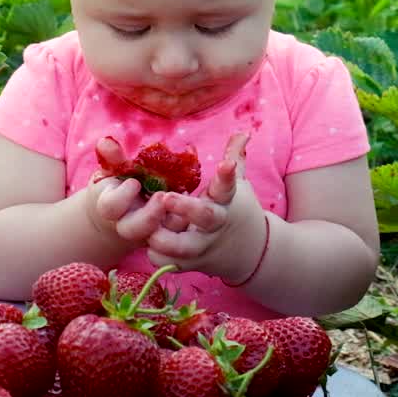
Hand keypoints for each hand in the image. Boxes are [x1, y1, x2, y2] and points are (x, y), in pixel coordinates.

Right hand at [85, 136, 176, 245]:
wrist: (123, 213)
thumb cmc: (117, 185)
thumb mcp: (112, 170)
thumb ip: (112, 157)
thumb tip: (105, 141)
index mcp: (110, 207)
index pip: (110, 207)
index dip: (122, 196)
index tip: (134, 182)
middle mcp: (127, 223)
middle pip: (132, 229)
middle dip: (148, 215)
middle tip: (162, 196)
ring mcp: (146, 231)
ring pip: (158, 236)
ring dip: (172, 219)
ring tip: (183, 197)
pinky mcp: (166, 232)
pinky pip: (177, 230)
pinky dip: (186, 216)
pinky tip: (192, 198)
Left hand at [144, 133, 266, 282]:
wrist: (249, 252)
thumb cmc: (234, 211)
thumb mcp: (237, 186)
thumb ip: (235, 159)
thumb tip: (243, 132)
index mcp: (225, 202)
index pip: (228, 186)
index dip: (227, 176)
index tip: (226, 164)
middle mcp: (214, 225)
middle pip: (205, 218)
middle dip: (186, 209)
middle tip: (164, 197)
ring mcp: (203, 246)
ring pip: (184, 247)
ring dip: (165, 238)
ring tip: (150, 228)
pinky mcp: (191, 263)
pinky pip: (171, 263)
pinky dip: (159, 257)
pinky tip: (148, 245)